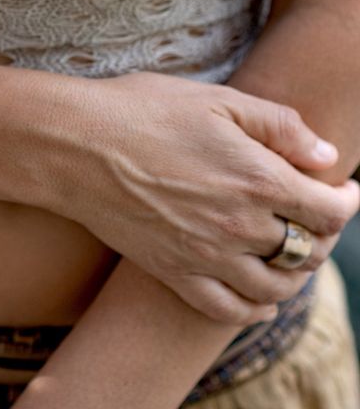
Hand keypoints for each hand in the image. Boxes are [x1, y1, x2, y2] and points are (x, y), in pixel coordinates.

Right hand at [40, 71, 358, 322]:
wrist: (76, 144)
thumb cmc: (143, 109)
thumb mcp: (217, 99)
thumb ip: (279, 126)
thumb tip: (325, 156)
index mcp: (256, 178)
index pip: (329, 210)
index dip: (346, 200)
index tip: (345, 188)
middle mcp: (239, 225)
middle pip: (307, 249)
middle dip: (323, 232)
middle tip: (317, 213)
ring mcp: (206, 255)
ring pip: (275, 285)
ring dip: (295, 271)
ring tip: (292, 250)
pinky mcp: (174, 272)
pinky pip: (229, 309)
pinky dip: (255, 308)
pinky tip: (260, 295)